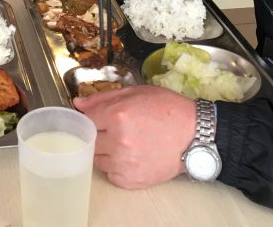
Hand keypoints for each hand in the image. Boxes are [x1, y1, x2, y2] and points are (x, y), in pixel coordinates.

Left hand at [73, 85, 194, 188]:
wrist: (194, 136)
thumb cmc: (168, 110)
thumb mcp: (136, 93)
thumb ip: (103, 98)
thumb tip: (79, 104)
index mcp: (118, 115)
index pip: (86, 119)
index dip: (92, 118)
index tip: (98, 119)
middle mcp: (119, 141)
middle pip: (89, 140)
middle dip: (98, 134)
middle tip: (113, 130)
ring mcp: (125, 163)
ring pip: (98, 159)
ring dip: (106, 151)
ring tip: (125, 142)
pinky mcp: (132, 180)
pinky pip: (111, 174)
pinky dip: (116, 166)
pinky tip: (131, 156)